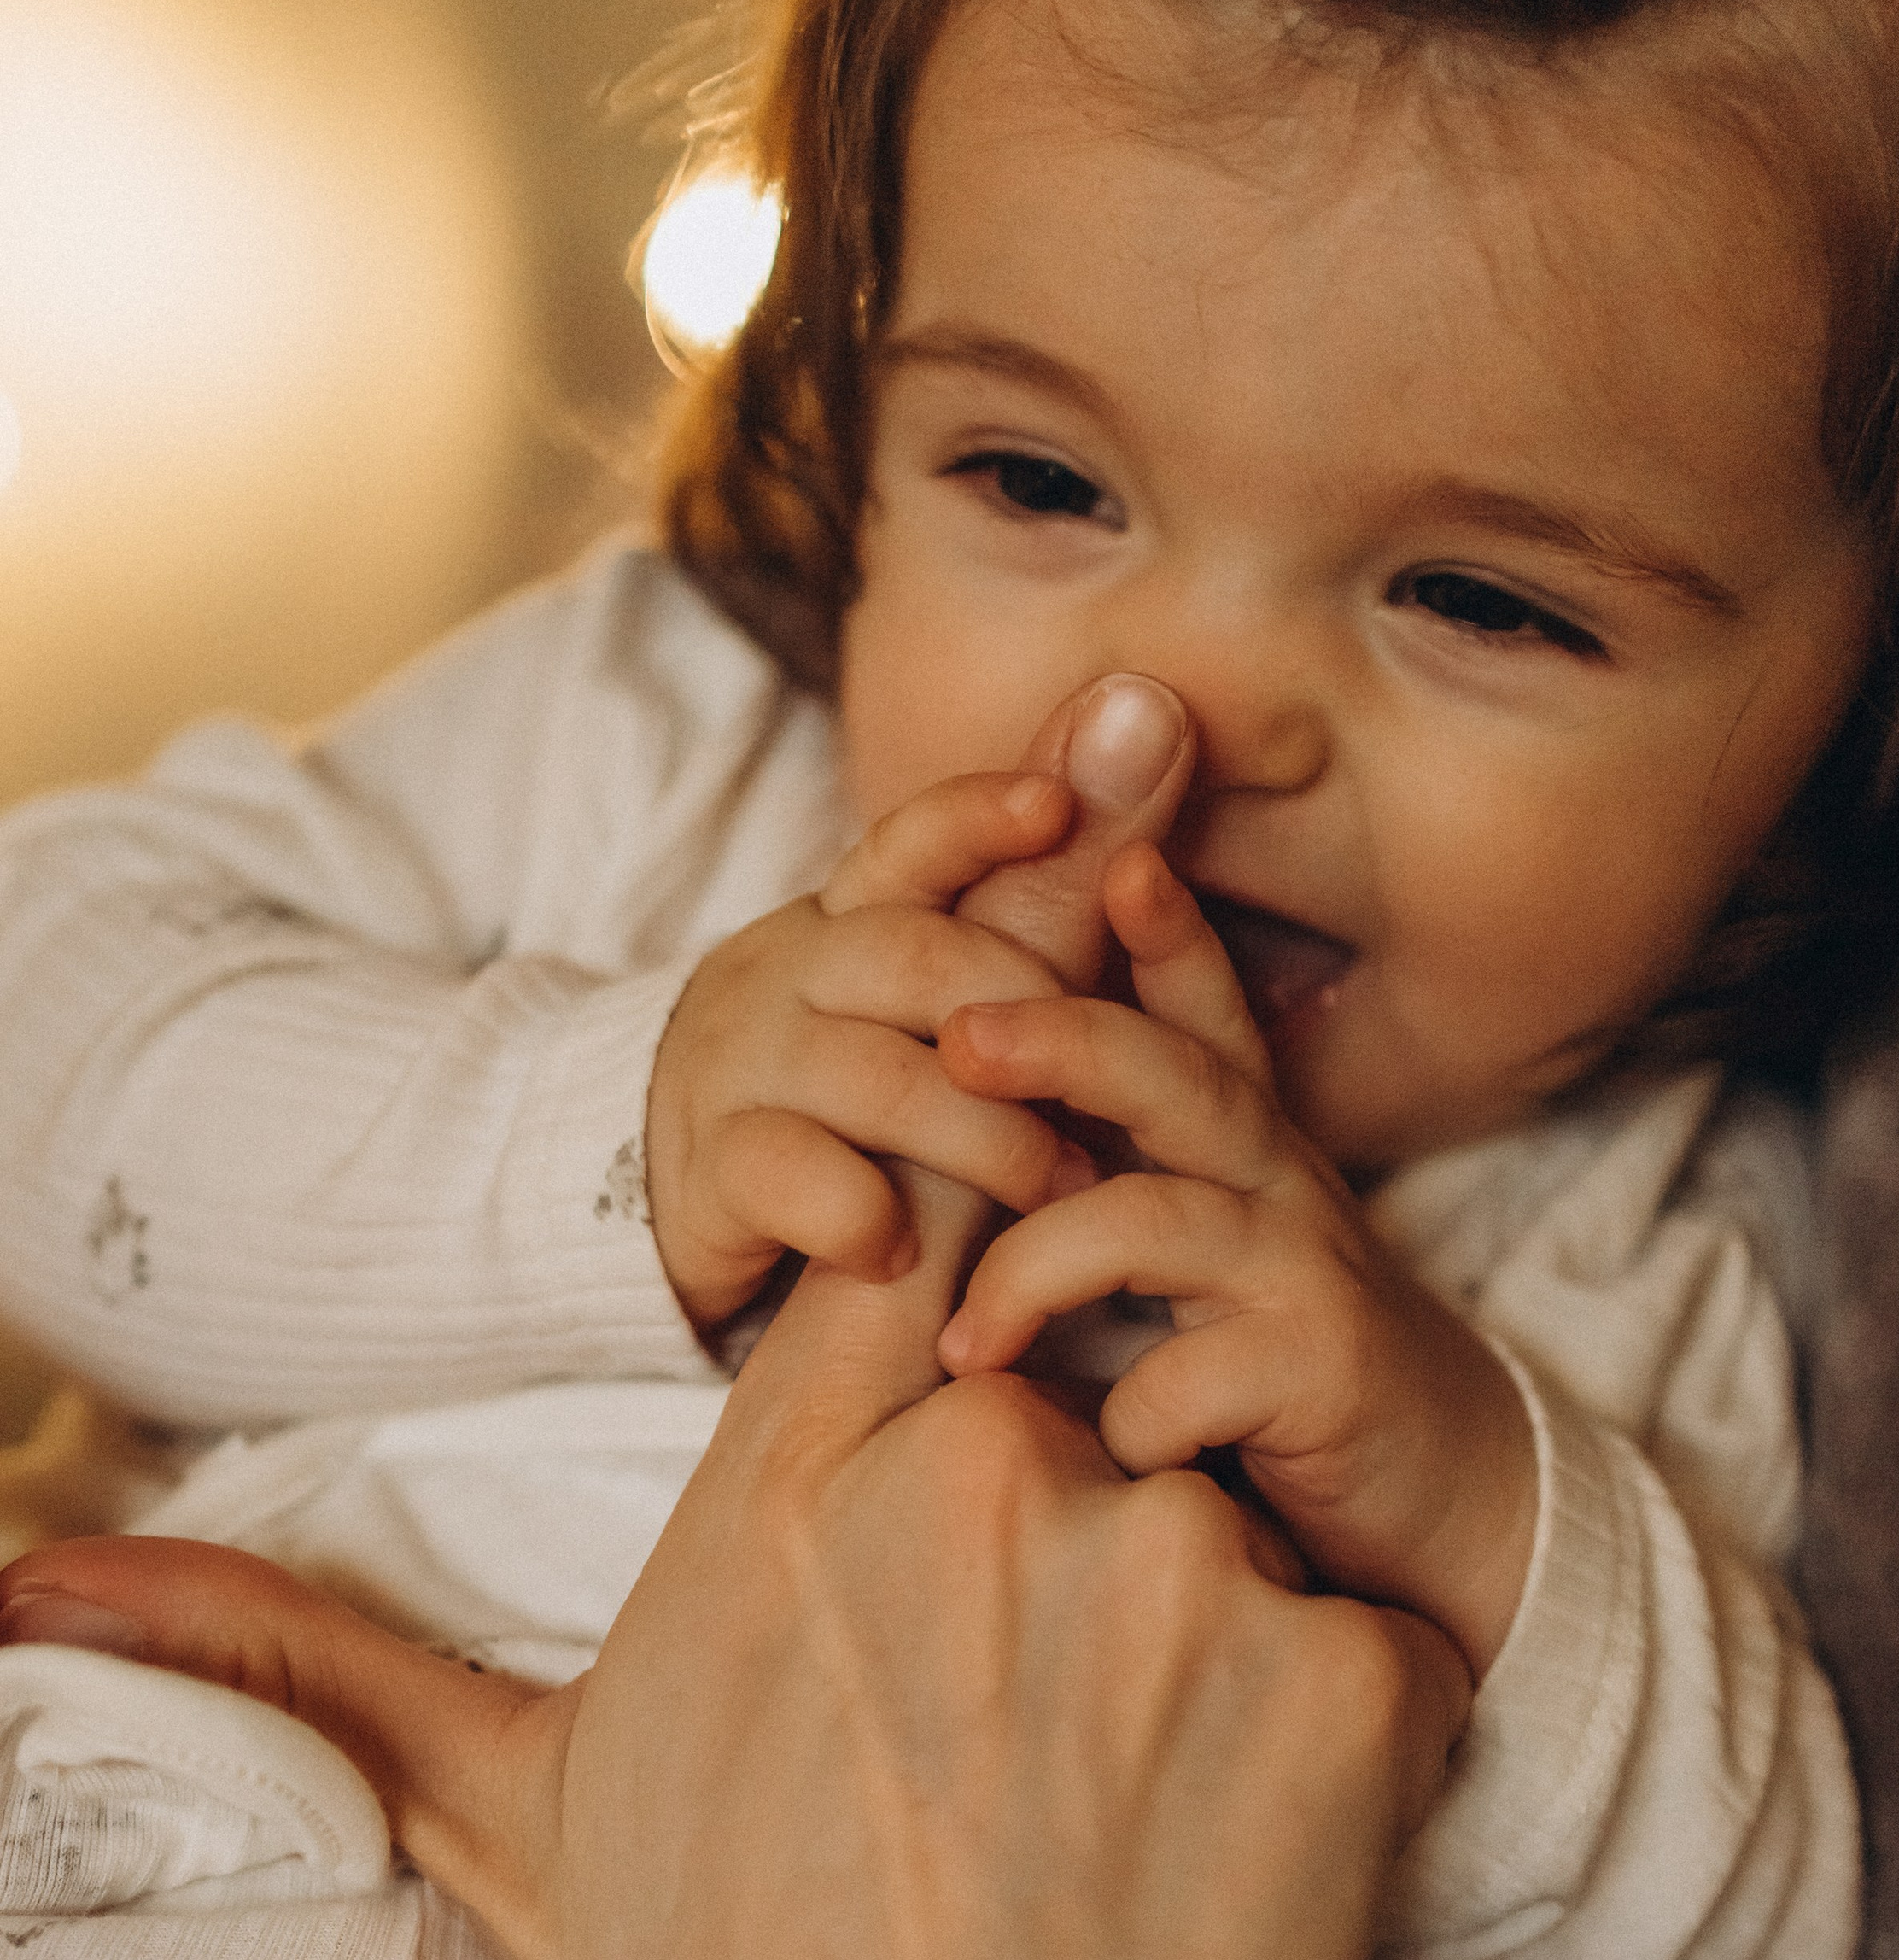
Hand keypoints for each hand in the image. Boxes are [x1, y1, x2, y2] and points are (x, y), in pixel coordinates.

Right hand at [0, 1281, 1650, 1959]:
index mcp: (791, 1478)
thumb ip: (313, 1660)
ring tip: (1122, 1833)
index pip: (904, 1272)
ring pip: (1228, 1519)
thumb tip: (28, 1591)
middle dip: (1070, 1550)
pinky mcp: (1346, 1671)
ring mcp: (1176, 1565)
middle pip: (1080, 1396)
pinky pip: (1367, 1643)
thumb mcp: (517, 1827)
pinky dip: (1329, 1750)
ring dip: (1199, 1656)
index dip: (942, 1391)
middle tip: (1030, 1757)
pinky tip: (1235, 1879)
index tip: (943, 1545)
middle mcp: (979, 1476)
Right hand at [644, 676, 1194, 1329]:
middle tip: (1113, 1086)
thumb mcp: (948, 983)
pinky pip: (786, 1174)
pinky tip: (909, 1252)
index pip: (918, 841)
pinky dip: (858, 1213)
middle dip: (1025, 1016)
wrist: (685, 1182)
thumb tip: (1152, 706)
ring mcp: (747, 1063)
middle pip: (914, 956)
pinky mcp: (714, 1166)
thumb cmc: (861, 1077)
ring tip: (1060, 1189)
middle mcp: (796, 967)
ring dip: (984, 1137)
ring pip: (872, 1075)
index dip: (981, 819)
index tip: (1053, 806)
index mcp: (859, 913)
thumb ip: (1051, 877)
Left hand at [934, 840, 1538, 1674]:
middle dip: (1062, 1039)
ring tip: (964, 1345)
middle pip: (1173, 1076)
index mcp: (1240, 1146)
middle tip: (961, 1035)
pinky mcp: (1328, 1373)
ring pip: (1156, 1220)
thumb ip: (1113, 1170)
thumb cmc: (1280, 1369)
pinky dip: (1132, 1415)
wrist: (1446, 1500)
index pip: (1196, 1014)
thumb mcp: (1200, 1251)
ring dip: (1039, 1270)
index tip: (1107, 848)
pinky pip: (1194, 1374)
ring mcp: (1308, 1272)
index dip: (1158, 927)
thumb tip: (973, 1077)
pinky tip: (1106, 1453)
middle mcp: (1279, 1183)